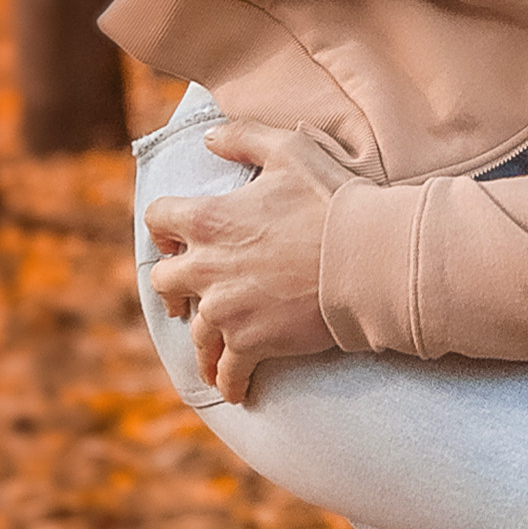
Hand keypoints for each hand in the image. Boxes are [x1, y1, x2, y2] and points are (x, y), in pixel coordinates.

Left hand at [144, 119, 354, 405]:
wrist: (368, 260)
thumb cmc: (335, 203)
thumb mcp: (290, 152)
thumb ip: (245, 138)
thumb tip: (209, 137)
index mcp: (209, 219)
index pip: (159, 220)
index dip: (163, 228)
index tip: (173, 240)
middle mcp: (206, 267)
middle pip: (165, 281)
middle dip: (174, 289)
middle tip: (183, 301)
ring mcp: (225, 309)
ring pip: (195, 332)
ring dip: (201, 344)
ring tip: (210, 357)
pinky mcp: (250, 342)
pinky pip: (227, 369)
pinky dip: (228, 380)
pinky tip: (235, 391)